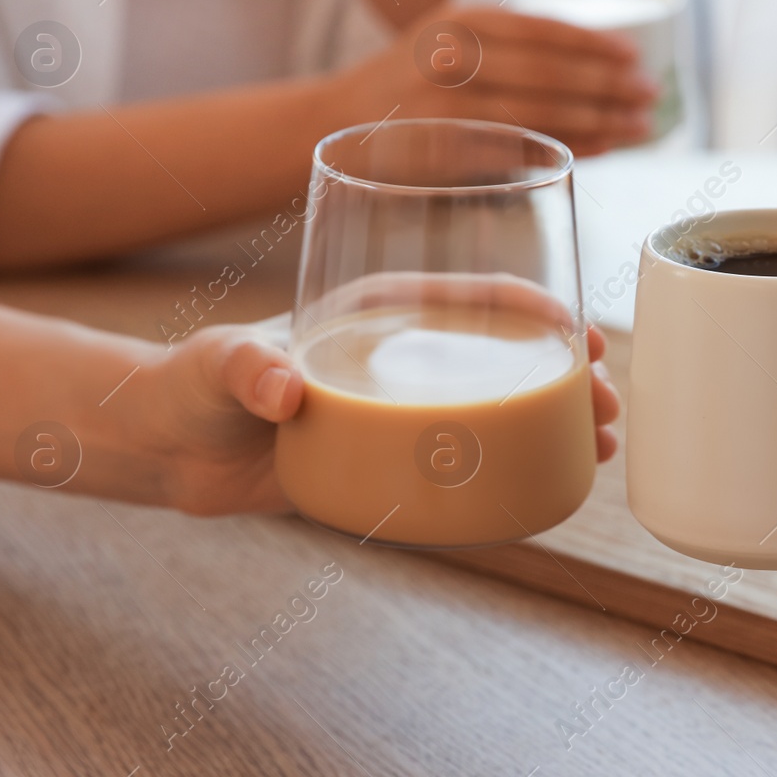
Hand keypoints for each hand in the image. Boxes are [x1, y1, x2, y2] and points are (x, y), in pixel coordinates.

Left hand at [109, 322, 621, 516]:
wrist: (169, 450)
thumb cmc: (193, 386)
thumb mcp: (219, 367)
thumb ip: (245, 370)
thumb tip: (280, 390)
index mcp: (379, 309)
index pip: (474, 295)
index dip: (537, 309)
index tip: (581, 333)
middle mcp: (403, 352)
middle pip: (505, 351)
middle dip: (566, 371)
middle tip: (607, 401)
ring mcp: (402, 405)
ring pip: (500, 403)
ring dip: (557, 418)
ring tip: (602, 443)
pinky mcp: (393, 455)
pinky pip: (469, 456)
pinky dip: (517, 462)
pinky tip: (555, 481)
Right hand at [349, 6, 657, 157]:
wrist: (332, 121)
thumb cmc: (411, 84)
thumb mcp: (452, 41)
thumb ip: (507, 45)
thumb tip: (593, 63)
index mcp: (463, 20)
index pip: (544, 29)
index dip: (597, 44)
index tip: (635, 56)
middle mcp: (454, 55)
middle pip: (551, 72)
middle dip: (610, 85)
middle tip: (651, 95)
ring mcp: (446, 103)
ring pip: (541, 112)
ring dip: (600, 121)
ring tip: (640, 128)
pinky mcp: (442, 147)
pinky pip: (519, 148)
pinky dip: (565, 148)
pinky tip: (599, 150)